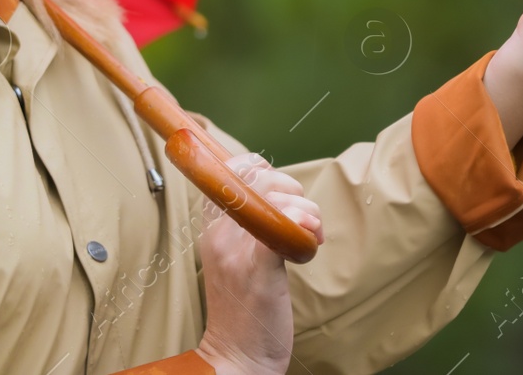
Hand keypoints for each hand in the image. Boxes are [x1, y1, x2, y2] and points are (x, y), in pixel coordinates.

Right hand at [193, 154, 323, 374]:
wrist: (236, 358)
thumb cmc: (244, 309)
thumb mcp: (234, 260)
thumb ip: (246, 227)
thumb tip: (278, 196)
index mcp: (211, 229)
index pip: (229, 171)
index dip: (258, 167)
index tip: (280, 191)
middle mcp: (219, 234)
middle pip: (259, 178)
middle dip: (293, 190)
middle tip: (305, 219)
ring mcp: (236, 251)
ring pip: (276, 198)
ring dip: (307, 212)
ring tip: (311, 237)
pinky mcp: (257, 269)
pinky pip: (283, 225)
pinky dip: (304, 227)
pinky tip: (310, 244)